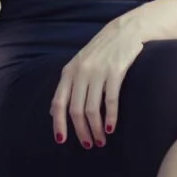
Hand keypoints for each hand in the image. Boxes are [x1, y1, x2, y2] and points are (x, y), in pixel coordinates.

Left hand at [49, 16, 143, 148]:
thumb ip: (66, 86)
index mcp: (69, 71)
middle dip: (81, 131)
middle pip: (75, 110)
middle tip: (88, 145)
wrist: (124, 31)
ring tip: (100, 141)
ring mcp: (98, 71)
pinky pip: (110, 101)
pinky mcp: (115, 72)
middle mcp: (81, 72)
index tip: (61, 140)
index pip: (58, 102)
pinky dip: (110, 118)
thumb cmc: (100, 51)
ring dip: (95, 129)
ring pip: (92, 109)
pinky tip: (110, 129)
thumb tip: (53, 112)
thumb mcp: (78, 65)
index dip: (59, 123)